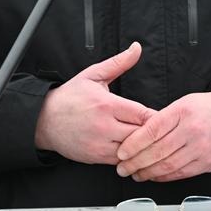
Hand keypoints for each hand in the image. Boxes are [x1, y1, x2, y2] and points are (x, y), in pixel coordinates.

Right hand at [34, 42, 153, 164]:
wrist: (44, 120)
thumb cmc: (69, 97)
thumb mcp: (93, 75)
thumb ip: (119, 63)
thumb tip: (136, 48)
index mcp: (107, 105)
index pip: (142, 114)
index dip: (157, 117)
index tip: (166, 117)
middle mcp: (104, 127)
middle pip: (141, 135)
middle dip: (153, 134)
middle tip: (163, 131)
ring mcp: (100, 145)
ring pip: (132, 151)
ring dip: (143, 147)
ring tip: (151, 142)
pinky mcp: (95, 157)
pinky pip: (121, 161)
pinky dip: (130, 157)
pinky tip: (135, 151)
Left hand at [115, 89, 210, 181]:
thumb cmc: (209, 108)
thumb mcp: (184, 103)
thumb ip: (163, 119)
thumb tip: (139, 137)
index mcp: (183, 111)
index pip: (152, 130)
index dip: (133, 144)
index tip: (121, 153)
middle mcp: (192, 131)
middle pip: (158, 151)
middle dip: (136, 162)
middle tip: (122, 168)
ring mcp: (201, 149)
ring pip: (168, 166)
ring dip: (147, 173)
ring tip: (135, 174)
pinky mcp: (207, 163)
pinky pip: (181, 174)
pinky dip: (164, 177)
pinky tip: (153, 176)